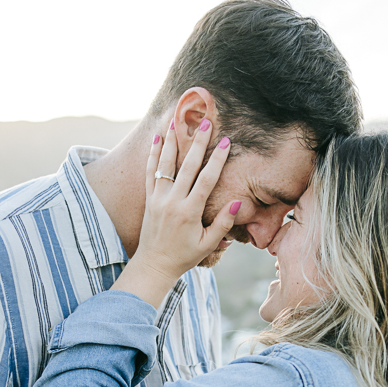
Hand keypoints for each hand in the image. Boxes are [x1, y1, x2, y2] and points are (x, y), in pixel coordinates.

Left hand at [111, 120, 239, 307]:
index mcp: (189, 212)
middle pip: (187, 166)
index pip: (206, 180)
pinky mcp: (149, 199)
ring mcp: (158, 199)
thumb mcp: (208, 245)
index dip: (217, 159)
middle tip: (206, 123)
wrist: (154, 264)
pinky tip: (158, 138)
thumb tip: (238, 202)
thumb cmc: (184, 256)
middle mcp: (173, 202)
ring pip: (166, 164)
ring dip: (173, 142)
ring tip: (177, 121)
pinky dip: (154, 154)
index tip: (226, 142)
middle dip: (198, 143)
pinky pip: (150, 172)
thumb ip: (223, 224)